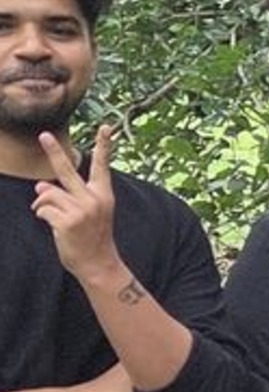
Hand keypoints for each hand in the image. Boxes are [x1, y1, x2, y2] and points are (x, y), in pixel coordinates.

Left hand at [33, 126, 125, 283]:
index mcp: (103, 195)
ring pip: (48, 194)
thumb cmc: (91, 238)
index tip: (106, 127)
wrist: (99, 264)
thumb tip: (39, 186)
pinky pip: (43, 209)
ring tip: (51, 217)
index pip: (102, 167)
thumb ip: (65, 197)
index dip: (104, 146)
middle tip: (44, 135)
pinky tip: (53, 227)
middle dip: (54, 151)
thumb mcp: (84, 214)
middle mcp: (94, 199)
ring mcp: (82, 210)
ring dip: (42, 205)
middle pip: (67, 171)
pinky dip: (42, 216)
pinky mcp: (67, 221)